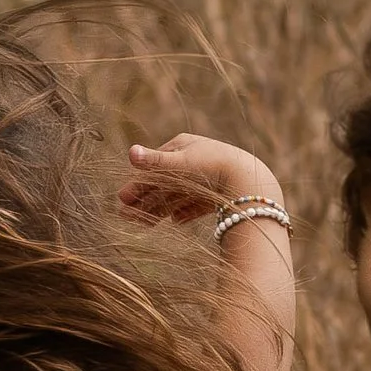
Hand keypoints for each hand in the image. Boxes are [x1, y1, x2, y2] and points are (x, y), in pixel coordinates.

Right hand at [122, 133, 286, 229]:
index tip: (123, 200)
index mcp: (183, 146)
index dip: (138, 184)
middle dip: (145, 200)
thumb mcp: (180, 162)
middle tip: (126, 216)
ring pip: (178, 195)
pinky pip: (197, 204)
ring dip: (160, 208)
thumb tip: (131, 153)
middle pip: (165, 184)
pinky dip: (185, 212)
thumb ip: (155, 161)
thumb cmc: (211, 166)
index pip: (155, 167)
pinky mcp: (219, 193)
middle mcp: (194, 160)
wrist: (247, 181)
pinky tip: (177, 221)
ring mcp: (207, 177)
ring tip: (145, 224)